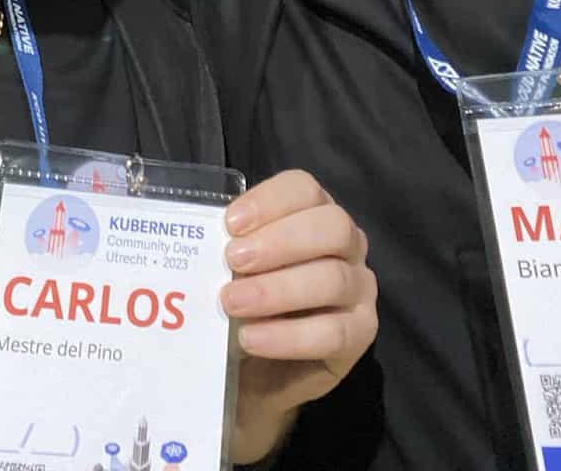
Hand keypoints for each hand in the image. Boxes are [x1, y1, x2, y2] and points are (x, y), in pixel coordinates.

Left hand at [219, 169, 376, 462]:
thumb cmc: (245, 304)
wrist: (258, 371)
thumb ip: (226, 253)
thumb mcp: (231, 272)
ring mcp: (359, 289)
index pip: (304, 190)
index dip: (269, 201)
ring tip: (232, 303)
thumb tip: (199, 244)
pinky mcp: (361, 333)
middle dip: (281, 241)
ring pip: (333, 279)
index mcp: (313, 215)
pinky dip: (289, 336)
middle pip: (332, 226)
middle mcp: (347, 245)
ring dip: (277, 290)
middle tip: (233, 260)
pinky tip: (252, 339)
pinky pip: (334, 332)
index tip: (230, 223)